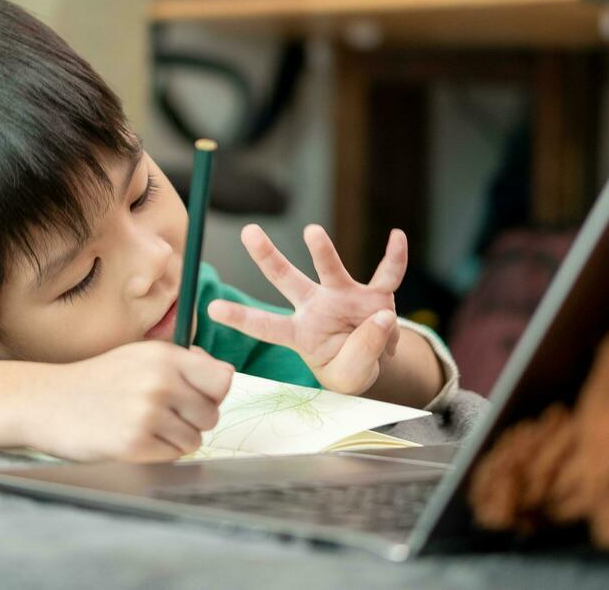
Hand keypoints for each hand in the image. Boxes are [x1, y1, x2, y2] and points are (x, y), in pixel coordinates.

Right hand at [28, 341, 234, 461]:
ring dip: (175, 439)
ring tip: (145, 426)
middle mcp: (160, 381)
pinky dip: (158, 452)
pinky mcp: (135, 443)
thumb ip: (181, 363)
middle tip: (162, 415)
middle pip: (212, 414)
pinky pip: (173, 456)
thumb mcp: (139, 356)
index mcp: (165, 356)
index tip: (194, 395)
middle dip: (193, 420)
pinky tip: (133, 438)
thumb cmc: (98, 381)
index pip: (223, 378)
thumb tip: (223, 374)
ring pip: (195, 439)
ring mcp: (148, 413)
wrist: (49, 401)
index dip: (212, 392)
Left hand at [208, 224, 407, 394]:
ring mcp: (344, 296)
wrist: (377, 361)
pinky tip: (397, 236)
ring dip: (321, 250)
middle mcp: (316, 307)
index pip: (265, 325)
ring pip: (330, 269)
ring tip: (311, 231)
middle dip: (266, 257)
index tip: (212, 308)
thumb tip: (382, 318)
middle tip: (248, 232)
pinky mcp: (375, 293)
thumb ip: (362, 353)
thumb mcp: (350, 376)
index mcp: (300, 333)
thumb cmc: (350, 367)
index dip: (241, 318)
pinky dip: (394, 256)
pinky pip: (387, 273)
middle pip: (286, 279)